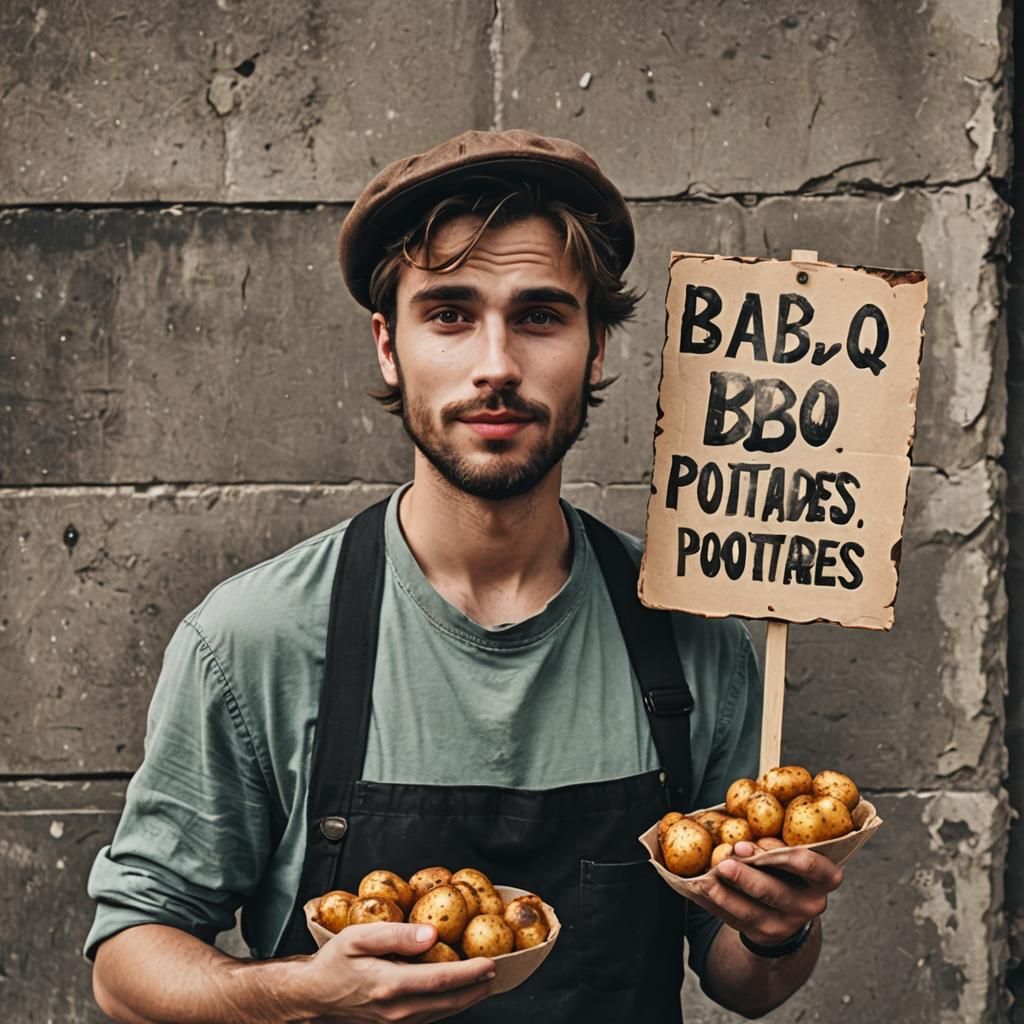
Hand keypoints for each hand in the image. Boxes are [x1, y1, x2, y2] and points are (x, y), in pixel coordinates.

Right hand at [291, 922, 494, 1022]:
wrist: (312, 996)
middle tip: (497, 971)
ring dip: (467, 998)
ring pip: (442, 1013)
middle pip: (448, 1002)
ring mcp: (396, 1022)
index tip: (490, 963)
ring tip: (485, 981)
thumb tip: (431, 935)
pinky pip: (430, 1017)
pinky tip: (457, 993)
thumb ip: (396, 934)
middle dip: (476, 987)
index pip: (440, 981)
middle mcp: (397, 1009)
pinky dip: (448, 1005)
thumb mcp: (358, 937)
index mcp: (390, 984)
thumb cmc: (334, 962)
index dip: (469, 973)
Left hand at [689, 841, 842, 947]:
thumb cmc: (785, 868)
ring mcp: (786, 926)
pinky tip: (698, 891)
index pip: (810, 865)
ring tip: (706, 880)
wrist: (786, 910)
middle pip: (774, 892)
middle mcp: (809, 905)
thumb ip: (770, 847)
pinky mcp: (762, 936)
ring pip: (750, 912)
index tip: (754, 845)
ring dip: (724, 895)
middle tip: (723, 864)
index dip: (782, 855)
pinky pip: (733, 920)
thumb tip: (740, 847)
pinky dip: (713, 905)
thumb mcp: (787, 854)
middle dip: (746, 878)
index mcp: (823, 878)